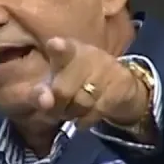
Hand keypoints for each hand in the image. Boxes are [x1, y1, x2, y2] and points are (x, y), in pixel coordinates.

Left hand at [32, 37, 149, 130]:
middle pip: (63, 90)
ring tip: (72, 112)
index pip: (63, 48)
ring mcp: (107, 68)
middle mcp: (89, 55)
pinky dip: (87, 119)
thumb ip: (41, 93)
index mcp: (69, 50)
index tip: (54, 45)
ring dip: (73, 114)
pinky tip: (84, 118)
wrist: (120, 87)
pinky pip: (98, 109)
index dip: (58, 47)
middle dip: (57, 106)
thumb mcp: (55, 83)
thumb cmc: (78, 82)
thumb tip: (45, 102)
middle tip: (58, 109)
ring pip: (81, 103)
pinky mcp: (121, 83)